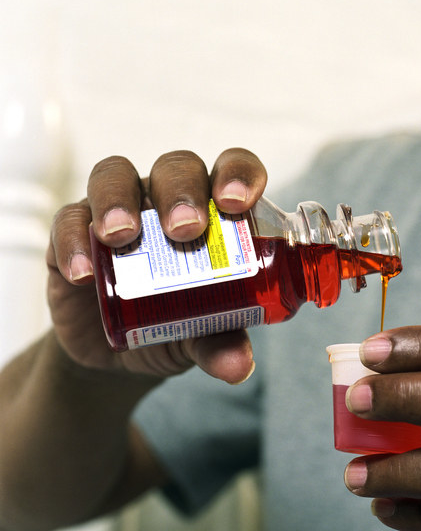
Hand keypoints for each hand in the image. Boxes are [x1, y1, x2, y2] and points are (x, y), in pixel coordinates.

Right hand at [46, 148, 266, 381]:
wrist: (118, 354)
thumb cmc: (175, 325)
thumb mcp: (201, 337)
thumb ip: (222, 343)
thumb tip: (237, 366)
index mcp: (212, 212)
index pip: (232, 170)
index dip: (238, 174)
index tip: (238, 203)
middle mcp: (166, 201)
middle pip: (174, 168)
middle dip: (181, 191)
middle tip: (186, 230)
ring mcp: (120, 212)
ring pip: (115, 176)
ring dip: (119, 201)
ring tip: (123, 237)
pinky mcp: (75, 234)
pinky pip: (69, 220)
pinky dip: (73, 240)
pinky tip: (84, 274)